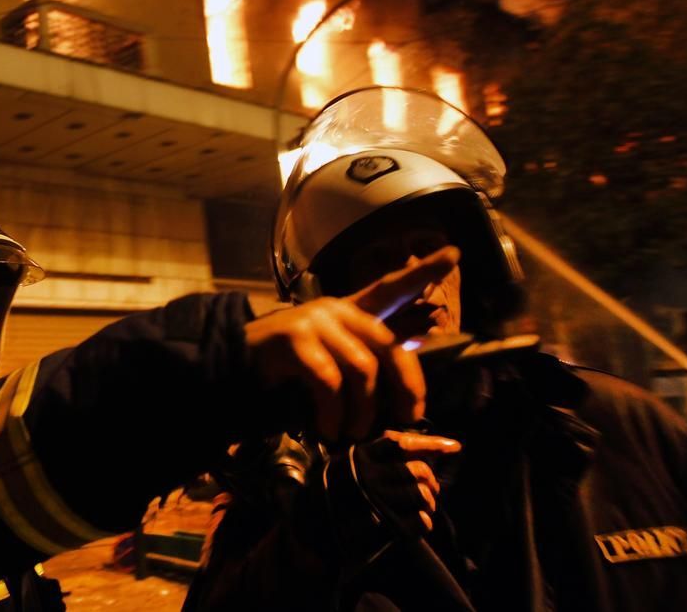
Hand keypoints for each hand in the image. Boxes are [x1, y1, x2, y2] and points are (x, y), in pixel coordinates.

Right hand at [245, 247, 459, 440]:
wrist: (232, 370)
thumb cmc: (285, 375)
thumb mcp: (332, 368)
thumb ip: (365, 370)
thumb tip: (407, 402)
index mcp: (347, 313)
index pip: (389, 288)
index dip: (422, 271)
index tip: (454, 253)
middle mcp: (334, 309)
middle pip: (388, 346)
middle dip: (405, 389)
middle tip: (403, 422)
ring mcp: (313, 321)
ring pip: (362, 370)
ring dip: (362, 413)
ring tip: (352, 434)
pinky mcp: (294, 339)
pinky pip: (330, 383)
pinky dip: (334, 414)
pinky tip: (328, 430)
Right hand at [346, 430, 460, 534]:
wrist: (315, 529)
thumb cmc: (339, 494)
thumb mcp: (348, 465)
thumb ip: (378, 455)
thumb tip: (427, 448)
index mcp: (360, 458)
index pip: (400, 444)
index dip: (430, 444)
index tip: (454, 446)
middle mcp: (368, 477)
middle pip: (418, 471)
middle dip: (430, 481)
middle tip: (429, 489)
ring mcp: (376, 502)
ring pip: (422, 494)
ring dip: (428, 502)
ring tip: (422, 507)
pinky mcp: (385, 528)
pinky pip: (421, 521)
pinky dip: (424, 523)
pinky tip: (414, 523)